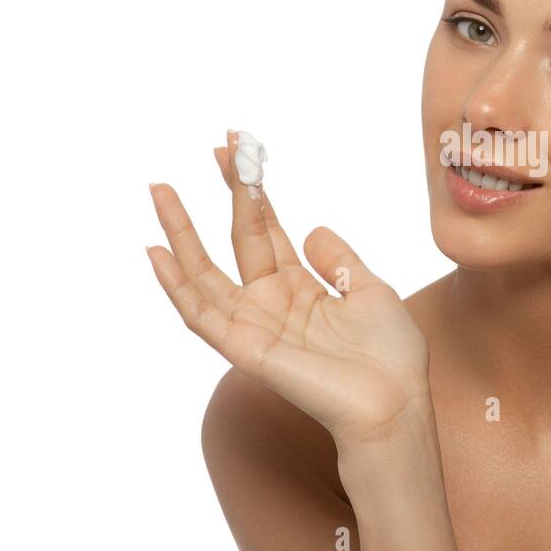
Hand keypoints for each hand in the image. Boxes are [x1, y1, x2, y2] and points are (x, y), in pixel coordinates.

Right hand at [145, 130, 431, 449]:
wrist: (395, 404)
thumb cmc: (391, 357)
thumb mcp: (371, 290)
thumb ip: (338, 260)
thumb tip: (313, 228)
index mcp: (301, 287)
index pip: (266, 228)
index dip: (252, 188)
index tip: (239, 146)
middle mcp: (271, 303)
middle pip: (237, 238)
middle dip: (224, 192)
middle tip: (214, 146)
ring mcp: (255, 325)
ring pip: (204, 273)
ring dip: (180, 232)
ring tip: (160, 190)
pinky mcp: (245, 349)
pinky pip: (200, 315)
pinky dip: (175, 286)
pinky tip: (156, 252)